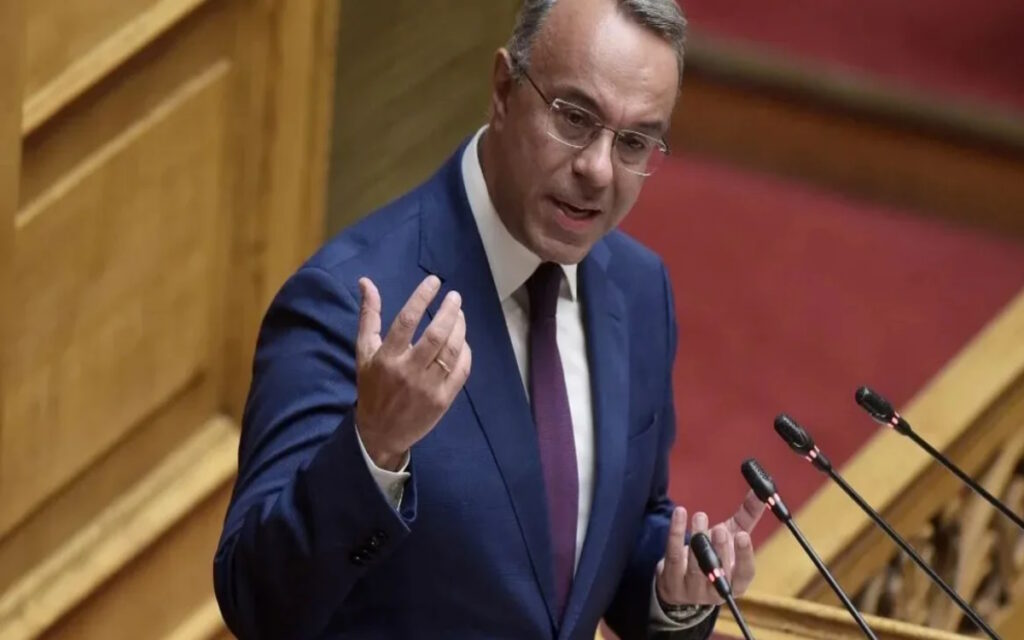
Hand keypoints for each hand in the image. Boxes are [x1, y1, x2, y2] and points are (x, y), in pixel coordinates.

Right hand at [355, 275, 471, 469]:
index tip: (435, 282)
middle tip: (455, 297)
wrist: (381, 432)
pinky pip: (461, 370)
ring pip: (452, 351)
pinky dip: (465, 352)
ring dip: (460, 328)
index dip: (422, 297)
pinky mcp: (443, 400)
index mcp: (386, 357)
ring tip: (459, 314)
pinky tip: (462, 341)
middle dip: (449, 311)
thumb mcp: (364, 352)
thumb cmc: (371, 387)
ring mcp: (428, 387)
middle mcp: (408, 371)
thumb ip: (369, 316)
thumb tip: (367, 282)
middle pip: (436, 335)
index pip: (407, 321)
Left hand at [656, 490, 765, 605]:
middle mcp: (715, 590)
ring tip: (700, 516)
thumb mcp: (732, 537)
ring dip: (698, 539)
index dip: (744, 556)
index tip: (742, 535)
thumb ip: (748, 516)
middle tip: (720, 528)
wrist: (679, 580)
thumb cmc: (714, 555)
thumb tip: (761, 491)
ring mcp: (691, 589)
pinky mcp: (670, 580)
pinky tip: (679, 513)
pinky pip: (673, 555)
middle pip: (719, 573)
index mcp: (736, 583)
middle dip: (720, 550)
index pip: (745, 574)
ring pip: (695, 566)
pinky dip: (676, 533)